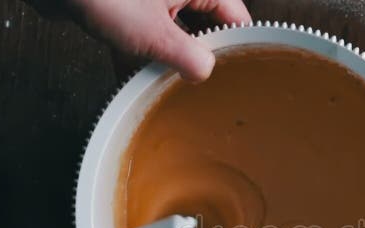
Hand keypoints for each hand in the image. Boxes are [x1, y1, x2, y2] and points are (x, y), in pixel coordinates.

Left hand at [66, 0, 251, 80]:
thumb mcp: (155, 34)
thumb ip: (188, 57)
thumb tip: (205, 71)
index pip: (235, 16)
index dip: (236, 45)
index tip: (237, 73)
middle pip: (204, 24)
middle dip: (198, 55)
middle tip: (199, 82)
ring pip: (173, 29)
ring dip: (166, 56)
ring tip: (166, 82)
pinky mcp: (127, 4)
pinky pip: (144, 30)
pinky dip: (140, 51)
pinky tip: (133, 75)